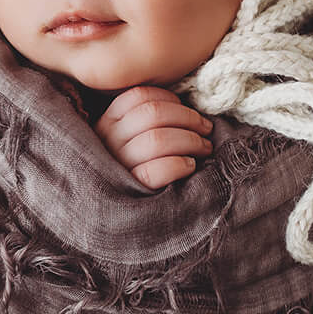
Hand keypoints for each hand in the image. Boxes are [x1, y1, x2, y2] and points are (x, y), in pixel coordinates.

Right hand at [93, 86, 214, 189]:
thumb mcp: (128, 140)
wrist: (117, 216)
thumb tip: (187, 106)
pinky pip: (156, 172)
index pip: (138, 97)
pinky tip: (189, 166)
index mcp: (107, 123)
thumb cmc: (133, 169)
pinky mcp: (129, 190)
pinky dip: (179, 165)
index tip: (186, 109)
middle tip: (206, 129)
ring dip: (190, 141)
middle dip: (188, 118)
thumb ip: (147, 121)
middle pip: (153, 113)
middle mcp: (107, 141)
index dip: (170, 99)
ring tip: (204, 148)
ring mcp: (117, 166)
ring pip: (157, 140)